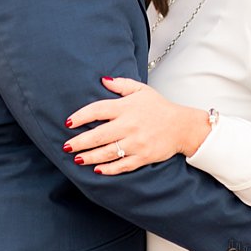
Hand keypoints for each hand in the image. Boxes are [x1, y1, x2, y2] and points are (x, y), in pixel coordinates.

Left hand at [62, 77, 208, 174]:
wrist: (183, 126)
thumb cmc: (160, 108)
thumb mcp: (141, 90)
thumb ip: (121, 84)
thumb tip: (102, 80)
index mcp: (126, 108)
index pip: (97, 110)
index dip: (81, 117)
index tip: (68, 123)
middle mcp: (129, 125)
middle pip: (98, 135)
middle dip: (80, 142)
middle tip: (67, 146)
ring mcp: (136, 143)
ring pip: (107, 152)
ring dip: (90, 157)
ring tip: (77, 159)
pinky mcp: (143, 156)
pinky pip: (123, 165)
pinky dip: (109, 169)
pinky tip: (97, 170)